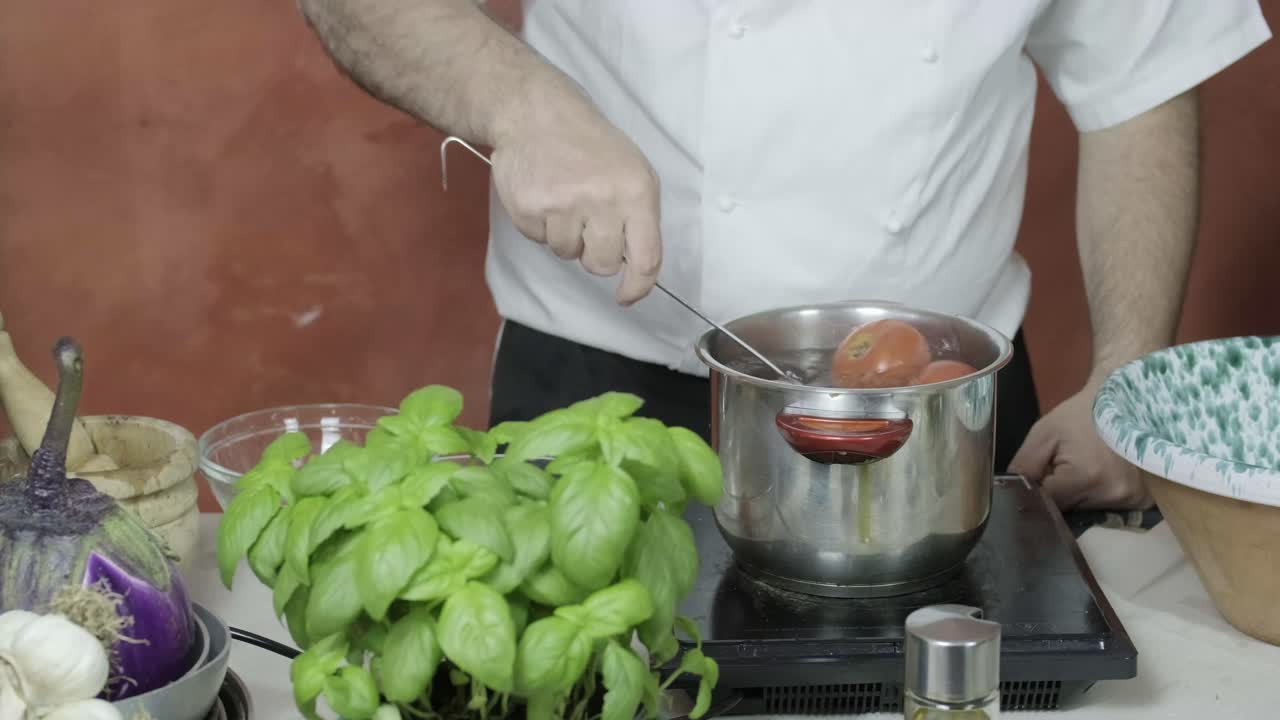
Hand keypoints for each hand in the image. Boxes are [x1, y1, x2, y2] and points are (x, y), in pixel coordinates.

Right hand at [490, 99, 661, 304]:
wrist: (534, 112)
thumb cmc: (588, 143)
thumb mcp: (631, 170)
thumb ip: (638, 217)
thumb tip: (633, 265)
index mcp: (636, 192)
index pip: (645, 259)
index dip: (637, 287)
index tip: (626, 296)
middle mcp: (602, 201)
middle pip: (602, 264)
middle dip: (595, 252)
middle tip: (588, 222)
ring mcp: (563, 206)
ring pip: (568, 254)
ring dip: (566, 235)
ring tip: (563, 198)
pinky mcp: (530, 210)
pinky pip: (539, 240)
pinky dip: (541, 224)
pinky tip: (543, 194)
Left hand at [1009, 377, 1152, 510]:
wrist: (1127, 399)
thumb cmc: (1082, 414)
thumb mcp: (1044, 433)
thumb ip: (1024, 466)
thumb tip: (1011, 494)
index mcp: (1085, 478)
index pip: (1046, 504)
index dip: (1037, 492)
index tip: (1039, 476)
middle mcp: (1112, 495)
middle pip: (1068, 509)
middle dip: (1059, 492)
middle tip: (1064, 464)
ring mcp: (1132, 500)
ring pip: (1088, 510)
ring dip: (1080, 494)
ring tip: (1085, 466)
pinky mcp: (1144, 501)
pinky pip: (1110, 508)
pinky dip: (1100, 495)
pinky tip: (1102, 473)